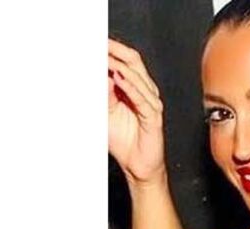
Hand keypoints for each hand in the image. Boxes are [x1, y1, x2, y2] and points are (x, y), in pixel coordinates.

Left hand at [108, 39, 165, 184]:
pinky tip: (119, 79)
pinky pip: (143, 100)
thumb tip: (101, 74)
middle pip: (134, 63)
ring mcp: (151, 104)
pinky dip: (131, 88)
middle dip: (116, 51)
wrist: (138, 165)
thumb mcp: (106, 112)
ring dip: (120, 67)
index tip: (95, 42)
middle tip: (100, 42)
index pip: (125, 62)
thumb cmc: (125, 141)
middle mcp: (145, 92)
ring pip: (139, 79)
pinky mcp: (154, 118)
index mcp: (135, 88)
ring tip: (105, 58)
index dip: (112, 50)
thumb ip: (104, 93)